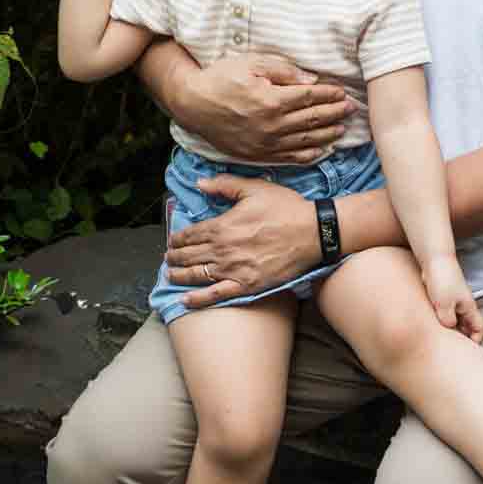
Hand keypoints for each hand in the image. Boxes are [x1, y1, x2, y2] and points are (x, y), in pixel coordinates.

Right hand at [162, 52, 355, 163]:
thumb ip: (284, 71)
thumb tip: (311, 79)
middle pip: (312, 119)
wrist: (192, 103)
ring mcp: (264, 142)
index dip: (329, 94)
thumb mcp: (252, 64)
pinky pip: (288, 157)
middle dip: (335, 113)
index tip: (343, 92)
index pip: (310, 97)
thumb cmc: (221, 78)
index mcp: (272, 100)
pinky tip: (320, 150)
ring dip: (326, 134)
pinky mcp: (256, 154)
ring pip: (304, 140)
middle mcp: (271, 125)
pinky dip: (307, 154)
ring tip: (342, 129)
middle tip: (352, 108)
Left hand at [166, 175, 318, 308]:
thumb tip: (200, 183)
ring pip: (197, 275)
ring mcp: (234, 270)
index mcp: (223, 226)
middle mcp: (223, 250)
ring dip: (179, 275)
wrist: (314, 232)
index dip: (177, 238)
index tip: (172, 240)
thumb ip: (224, 185)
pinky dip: (198, 299)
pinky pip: (216, 295)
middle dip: (174, 256)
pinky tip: (185, 300)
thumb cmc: (286, 208)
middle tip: (168, 258)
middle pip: (189, 255)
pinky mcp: (247, 285)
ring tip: (171, 275)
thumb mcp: (255, 188)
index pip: (190, 234)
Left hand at [421, 254, 482, 342]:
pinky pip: (446, 313)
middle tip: (450, 348)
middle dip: (462, 338)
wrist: (434, 259)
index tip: (466, 350)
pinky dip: (442, 320)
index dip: (476, 341)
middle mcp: (464, 306)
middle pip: (468, 327)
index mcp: (468, 308)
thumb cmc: (441, 279)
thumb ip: (447, 321)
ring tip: (439, 337)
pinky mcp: (443, 297)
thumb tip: (449, 330)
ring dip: (451, 329)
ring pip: (457, 321)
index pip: (480, 329)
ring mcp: (454, 301)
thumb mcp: (444, 305)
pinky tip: (431, 323)